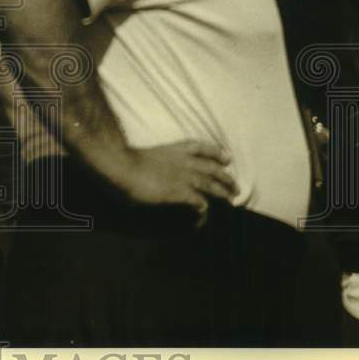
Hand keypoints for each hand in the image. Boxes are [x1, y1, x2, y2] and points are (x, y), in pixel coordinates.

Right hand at [113, 141, 237, 214]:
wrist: (122, 165)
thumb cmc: (128, 159)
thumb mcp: (149, 156)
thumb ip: (160, 162)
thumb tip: (161, 171)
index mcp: (174, 149)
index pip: (201, 147)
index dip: (216, 152)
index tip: (227, 158)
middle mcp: (182, 161)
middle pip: (211, 167)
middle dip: (226, 177)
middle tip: (236, 186)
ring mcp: (182, 176)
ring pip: (210, 184)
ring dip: (223, 192)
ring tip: (231, 199)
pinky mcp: (178, 192)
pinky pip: (198, 201)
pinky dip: (203, 207)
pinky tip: (204, 211)